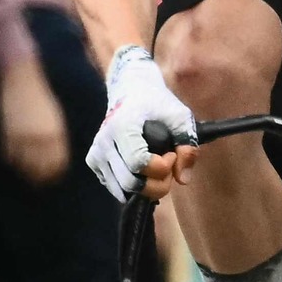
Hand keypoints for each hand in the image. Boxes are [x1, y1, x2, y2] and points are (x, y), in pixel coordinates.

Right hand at [0, 56, 69, 184]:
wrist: (21, 78)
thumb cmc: (40, 95)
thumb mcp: (52, 116)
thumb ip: (54, 135)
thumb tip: (54, 153)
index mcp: (56, 133)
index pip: (57, 162)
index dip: (54, 173)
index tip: (52, 178)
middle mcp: (41, 138)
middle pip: (40, 167)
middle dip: (38, 176)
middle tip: (36, 182)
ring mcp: (24, 136)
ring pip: (23, 163)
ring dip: (23, 170)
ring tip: (23, 174)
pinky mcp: (9, 133)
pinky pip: (10, 154)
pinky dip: (11, 160)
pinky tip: (12, 161)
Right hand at [87, 45, 198, 201]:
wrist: (130, 90)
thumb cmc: (158, 103)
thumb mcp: (180, 117)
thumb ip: (188, 146)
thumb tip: (183, 179)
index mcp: (122, 126)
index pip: (140, 163)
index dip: (163, 166)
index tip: (172, 152)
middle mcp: (104, 141)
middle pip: (131, 183)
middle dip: (157, 182)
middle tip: (168, 165)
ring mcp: (95, 153)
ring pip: (122, 190)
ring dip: (146, 187)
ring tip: (157, 168)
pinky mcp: (93, 162)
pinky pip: (116, 188)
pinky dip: (134, 186)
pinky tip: (143, 170)